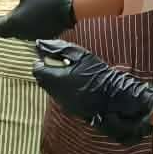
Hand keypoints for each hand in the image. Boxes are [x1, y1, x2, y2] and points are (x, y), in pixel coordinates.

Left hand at [0, 0, 75, 41]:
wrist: (69, 4)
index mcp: (14, 23)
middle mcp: (21, 33)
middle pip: (5, 32)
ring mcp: (32, 35)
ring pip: (17, 33)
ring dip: (13, 26)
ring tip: (12, 16)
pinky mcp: (42, 35)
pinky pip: (28, 33)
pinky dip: (25, 27)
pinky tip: (28, 17)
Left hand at [32, 39, 152, 143]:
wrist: (115, 96)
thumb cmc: (98, 73)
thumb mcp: (79, 55)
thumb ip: (58, 48)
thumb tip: (39, 44)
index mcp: (55, 79)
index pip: (37, 69)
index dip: (43, 61)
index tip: (54, 56)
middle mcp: (55, 93)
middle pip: (42, 80)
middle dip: (49, 70)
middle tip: (63, 63)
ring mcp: (62, 103)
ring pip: (51, 89)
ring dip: (56, 80)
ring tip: (73, 73)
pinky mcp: (70, 109)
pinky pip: (60, 96)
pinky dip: (64, 88)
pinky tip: (78, 83)